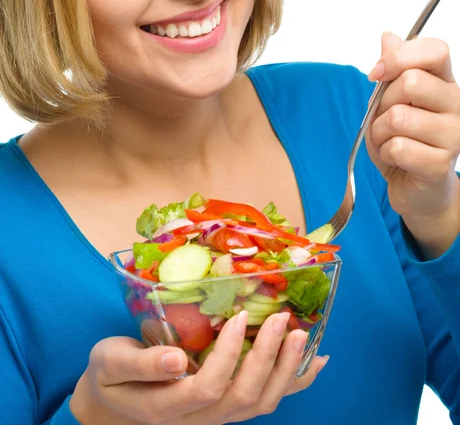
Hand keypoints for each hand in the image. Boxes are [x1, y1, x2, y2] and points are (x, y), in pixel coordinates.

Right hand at [69, 311, 327, 424]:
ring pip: (260, 405)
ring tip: (301, 334)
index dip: (228, 354)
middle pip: (244, 399)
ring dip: (286, 371)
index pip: (208, 387)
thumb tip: (177, 358)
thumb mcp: (110, 363)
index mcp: (168, 406)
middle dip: (267, 357)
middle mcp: (198, 419)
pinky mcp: (225, 407)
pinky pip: (264, 401)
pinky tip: (314, 362)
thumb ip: (140, 364)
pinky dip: (293, 382)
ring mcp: (215, 416)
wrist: (113, 402)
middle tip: (282, 318)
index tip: (238, 316)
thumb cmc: (110, 376)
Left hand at [366, 32, 459, 257]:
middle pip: (410, 82)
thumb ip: (391, 71)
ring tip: (389, 142)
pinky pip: (397, 147)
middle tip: (386, 121)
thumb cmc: (404, 140)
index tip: (376, 74)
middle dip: (383, 103)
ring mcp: (453, 135)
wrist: (416, 188)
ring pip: (398, 117)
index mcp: (444, 83)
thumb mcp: (391, 101)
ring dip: (379, 132)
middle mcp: (457, 105)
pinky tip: (396, 159)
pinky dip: (385, 153)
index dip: (399, 57)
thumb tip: (388, 37)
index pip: (434, 50)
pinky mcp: (441, 164)